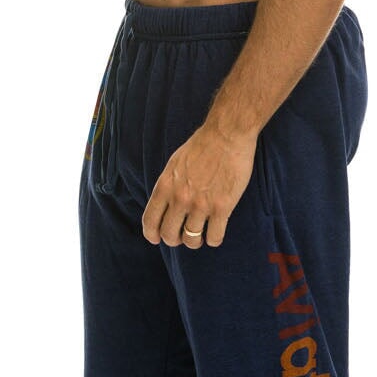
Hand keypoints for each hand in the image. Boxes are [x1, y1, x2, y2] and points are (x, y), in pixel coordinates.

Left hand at [142, 125, 257, 249]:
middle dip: (174, 239)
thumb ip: (167, 186)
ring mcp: (201, 205)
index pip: (150, 221)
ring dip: (195, 241)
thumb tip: (164, 205)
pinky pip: (215, 237)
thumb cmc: (202, 146)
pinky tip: (215, 233)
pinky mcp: (222, 207)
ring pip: (191, 240)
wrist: (227, 135)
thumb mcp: (174, 164)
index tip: (157, 238)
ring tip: (200, 235)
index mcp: (165, 186)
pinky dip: (213, 239)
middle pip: (169, 235)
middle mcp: (180, 198)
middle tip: (182, 236)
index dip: (152, 235)